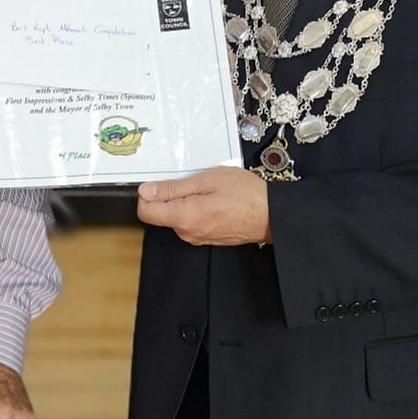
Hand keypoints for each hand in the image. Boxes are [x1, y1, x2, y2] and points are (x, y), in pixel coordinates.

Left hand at [137, 167, 271, 246]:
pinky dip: (196, 210)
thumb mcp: (206, 180)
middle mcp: (188, 232)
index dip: (148, 194)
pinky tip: (214, 201)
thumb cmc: (245, 194)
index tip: (161, 183)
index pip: (145, 211)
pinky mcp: (207, 238)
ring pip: (177, 217)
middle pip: (161, 214)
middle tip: (193, 182)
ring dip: (185, 202)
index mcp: (184, 217)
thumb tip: (146, 191)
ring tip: (208, 191)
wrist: (271, 215)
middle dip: (170, 196)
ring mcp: (197, 238)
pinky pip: (191, 223)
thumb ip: (172, 188)